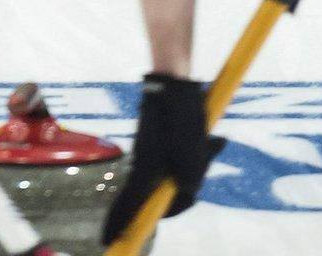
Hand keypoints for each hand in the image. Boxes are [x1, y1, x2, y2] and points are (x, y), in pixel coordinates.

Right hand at [101, 73, 225, 243]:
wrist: (173, 83)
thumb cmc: (181, 121)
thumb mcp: (193, 158)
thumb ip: (190, 183)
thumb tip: (187, 193)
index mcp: (146, 174)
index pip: (132, 209)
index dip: (122, 225)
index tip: (109, 240)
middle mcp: (144, 165)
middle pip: (160, 193)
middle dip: (185, 190)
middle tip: (201, 166)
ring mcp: (151, 152)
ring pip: (174, 173)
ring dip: (195, 166)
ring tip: (211, 144)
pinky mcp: (159, 141)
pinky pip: (178, 157)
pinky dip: (195, 154)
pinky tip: (211, 139)